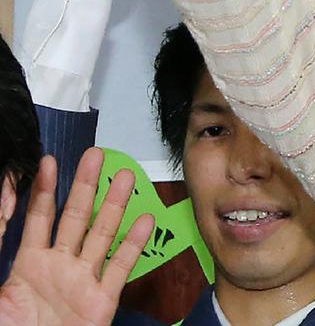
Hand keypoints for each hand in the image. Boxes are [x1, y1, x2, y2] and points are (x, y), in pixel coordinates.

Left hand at [0, 149, 153, 325]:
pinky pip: (120, 268)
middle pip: (75, 218)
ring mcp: (82, 281)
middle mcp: (58, 267)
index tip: (49, 162)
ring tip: (126, 177)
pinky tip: (145, 221)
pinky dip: (134, 244)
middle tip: (94, 156)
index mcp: (27, 265)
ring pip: (101, 235)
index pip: (38, 218)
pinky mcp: (101, 300)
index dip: (43, 190)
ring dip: (114, 206)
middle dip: (85, 186)